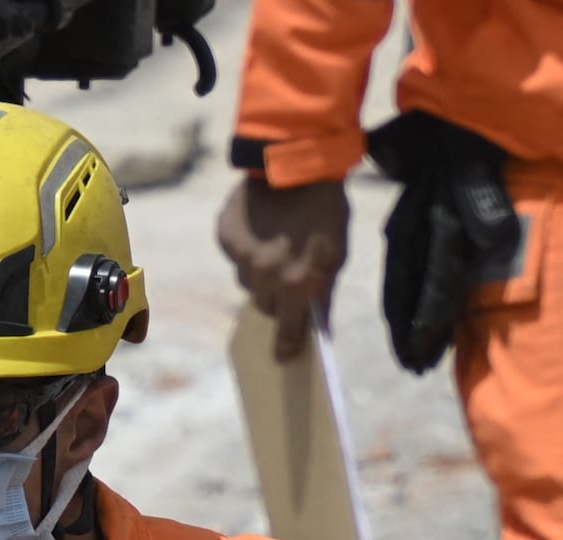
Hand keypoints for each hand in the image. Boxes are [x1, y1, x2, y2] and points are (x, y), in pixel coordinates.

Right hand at [222, 175, 351, 361]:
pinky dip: (245, 249)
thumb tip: (320, 326)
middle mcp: (264, 276)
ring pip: (247, 281)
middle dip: (277, 298)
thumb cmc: (326, 208)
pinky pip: (234, 256)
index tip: (283, 357)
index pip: (287, 329)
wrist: (297, 159)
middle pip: (265, 305)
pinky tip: (260, 230)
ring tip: (274, 247)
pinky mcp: (225, 235)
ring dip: (259, 273)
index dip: (286, 343)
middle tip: (287, 279)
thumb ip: (325, 291)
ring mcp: (240, 256)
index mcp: (294, 284)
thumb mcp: (337, 253)